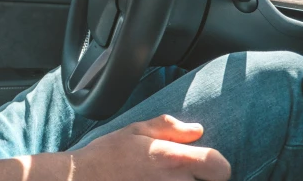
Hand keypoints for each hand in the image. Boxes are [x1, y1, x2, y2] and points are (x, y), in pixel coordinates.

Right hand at [70, 114, 230, 180]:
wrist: (82, 180)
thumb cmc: (107, 155)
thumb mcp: (135, 131)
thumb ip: (169, 128)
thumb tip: (197, 130)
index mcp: (173, 159)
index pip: (220, 167)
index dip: (215, 164)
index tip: (203, 164)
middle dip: (199, 179)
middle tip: (179, 174)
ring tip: (163, 180)